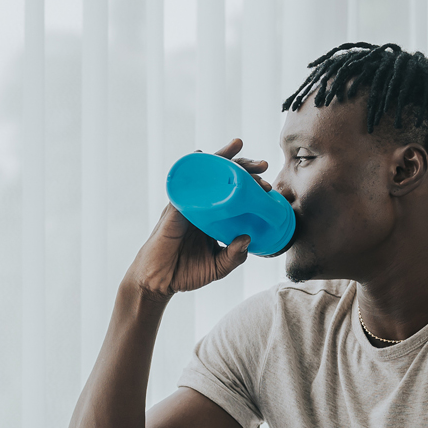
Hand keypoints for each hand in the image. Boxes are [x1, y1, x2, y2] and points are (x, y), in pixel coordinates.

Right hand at [127, 137, 269, 297]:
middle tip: (262, 165)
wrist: (158, 282)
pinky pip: (183, 185)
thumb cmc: (186, 273)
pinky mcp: (173, 209)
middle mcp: (201, 208)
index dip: (250, 187)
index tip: (268, 185)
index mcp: (213, 219)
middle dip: (242, 168)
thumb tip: (248, 238)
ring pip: (205, 176)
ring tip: (237, 145)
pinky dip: (191, 168)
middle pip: (222, 180)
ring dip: (220, 159)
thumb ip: (234, 256)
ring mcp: (187, 206)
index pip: (233, 196)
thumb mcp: (218, 267)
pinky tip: (200, 155)